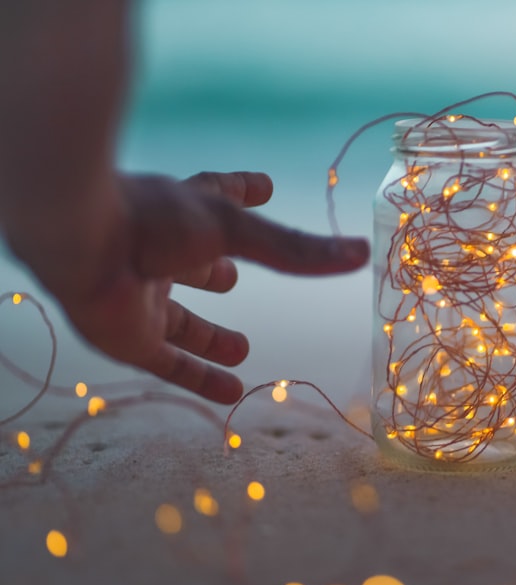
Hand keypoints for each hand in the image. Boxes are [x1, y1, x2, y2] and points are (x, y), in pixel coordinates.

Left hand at [34, 171, 368, 403]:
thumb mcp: (237, 231)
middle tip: (230, 278)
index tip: (264, 185)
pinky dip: (199, 378)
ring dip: (208, 335)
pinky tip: (231, 393)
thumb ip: (296, 250)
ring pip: (179, 321)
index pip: (223, 196)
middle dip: (212, 272)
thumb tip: (361, 253)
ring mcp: (144, 296)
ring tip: (241, 348)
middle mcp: (164, 252)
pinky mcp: (130, 337)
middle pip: (193, 264)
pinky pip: (170, 363)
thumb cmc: (156, 220)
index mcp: (188, 212)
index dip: (244, 190)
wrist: (78, 243)